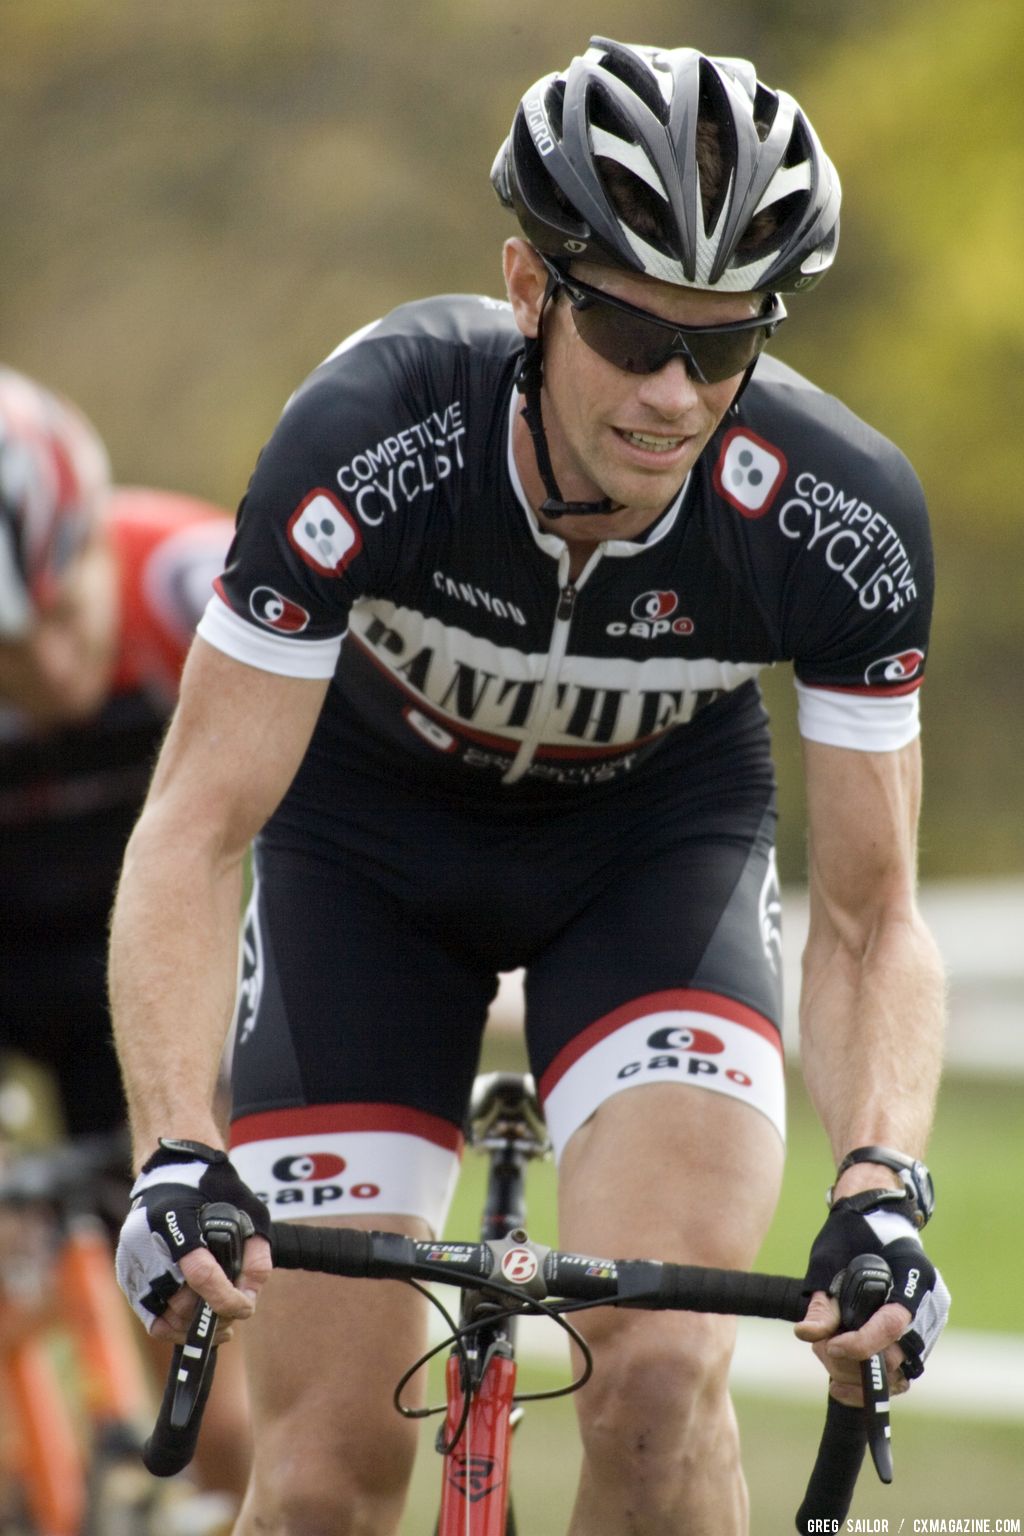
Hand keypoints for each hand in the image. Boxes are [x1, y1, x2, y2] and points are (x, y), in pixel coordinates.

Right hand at [115, 1139, 271, 1338]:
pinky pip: (148, 1314)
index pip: (200, 1273)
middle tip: (236, 1315)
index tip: (246, 1308)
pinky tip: (196, 1322)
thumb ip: (256, 1253)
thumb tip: (249, 1296)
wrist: (172, 1168)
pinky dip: (174, 1325)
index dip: (226, 1299)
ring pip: (163, 1316)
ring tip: (219, 1322)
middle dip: (213, 1317)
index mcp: (174, 1218)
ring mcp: (132, 1259)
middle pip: (180, 1302)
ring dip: (194, 1327)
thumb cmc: (213, 1187)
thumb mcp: (248, 1210)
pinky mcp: (126, 1272)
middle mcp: (146, 1241)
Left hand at [795, 1191, 949, 1402]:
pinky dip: (871, 1382)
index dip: (861, 1343)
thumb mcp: (831, 1259)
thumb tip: (807, 1334)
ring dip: (858, 1376)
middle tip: (822, 1347)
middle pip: (897, 1357)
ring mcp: (929, 1325)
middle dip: (853, 1362)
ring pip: (900, 1373)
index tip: (830, 1344)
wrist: (876, 1218)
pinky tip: (841, 1383)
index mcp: (913, 1276)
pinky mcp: (919, 1339)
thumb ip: (823, 1300)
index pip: (893, 1324)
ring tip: (827, 1353)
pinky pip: (901, 1373)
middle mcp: (930, 1305)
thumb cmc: (852, 1234)